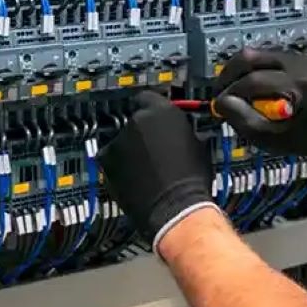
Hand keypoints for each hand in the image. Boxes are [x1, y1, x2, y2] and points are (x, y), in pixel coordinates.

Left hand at [95, 92, 220, 252]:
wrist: (175, 208)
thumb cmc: (192, 180)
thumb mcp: (200, 145)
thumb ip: (184, 130)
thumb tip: (181, 130)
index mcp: (162, 111)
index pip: (149, 97)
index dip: (153, 109)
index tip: (156, 119)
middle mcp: (136, 121)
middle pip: (135, 119)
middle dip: (142, 131)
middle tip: (155, 148)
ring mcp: (118, 141)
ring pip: (122, 139)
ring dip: (130, 149)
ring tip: (146, 167)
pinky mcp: (106, 160)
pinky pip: (111, 157)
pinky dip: (119, 164)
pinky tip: (135, 176)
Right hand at [212, 48, 306, 160]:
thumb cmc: (300, 134)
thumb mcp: (270, 138)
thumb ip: (244, 119)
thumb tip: (221, 102)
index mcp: (298, 86)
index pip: (254, 81)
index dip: (231, 92)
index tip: (219, 106)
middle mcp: (297, 65)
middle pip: (249, 58)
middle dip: (228, 76)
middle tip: (219, 93)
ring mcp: (294, 57)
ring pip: (251, 54)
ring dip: (235, 71)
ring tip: (229, 90)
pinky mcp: (289, 55)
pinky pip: (259, 56)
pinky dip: (246, 69)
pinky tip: (242, 85)